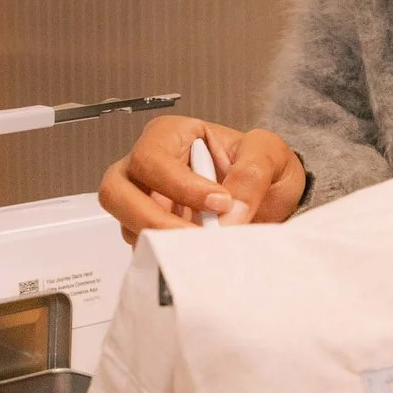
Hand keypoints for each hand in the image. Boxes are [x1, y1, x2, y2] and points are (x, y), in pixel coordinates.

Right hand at [100, 114, 306, 242]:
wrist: (275, 198)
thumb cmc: (263, 165)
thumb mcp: (269, 154)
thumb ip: (250, 175)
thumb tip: (226, 214)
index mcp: (170, 135)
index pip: (152, 159)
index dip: (180, 186)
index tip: (220, 203)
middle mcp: (147, 167)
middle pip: (116, 191)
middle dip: (151, 220)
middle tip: (193, 238)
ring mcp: (144, 201)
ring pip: (125, 223)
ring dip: (160, 241)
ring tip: (201, 249)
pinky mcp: (151, 231)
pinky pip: (143, 247)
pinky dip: (165, 257)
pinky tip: (195, 257)